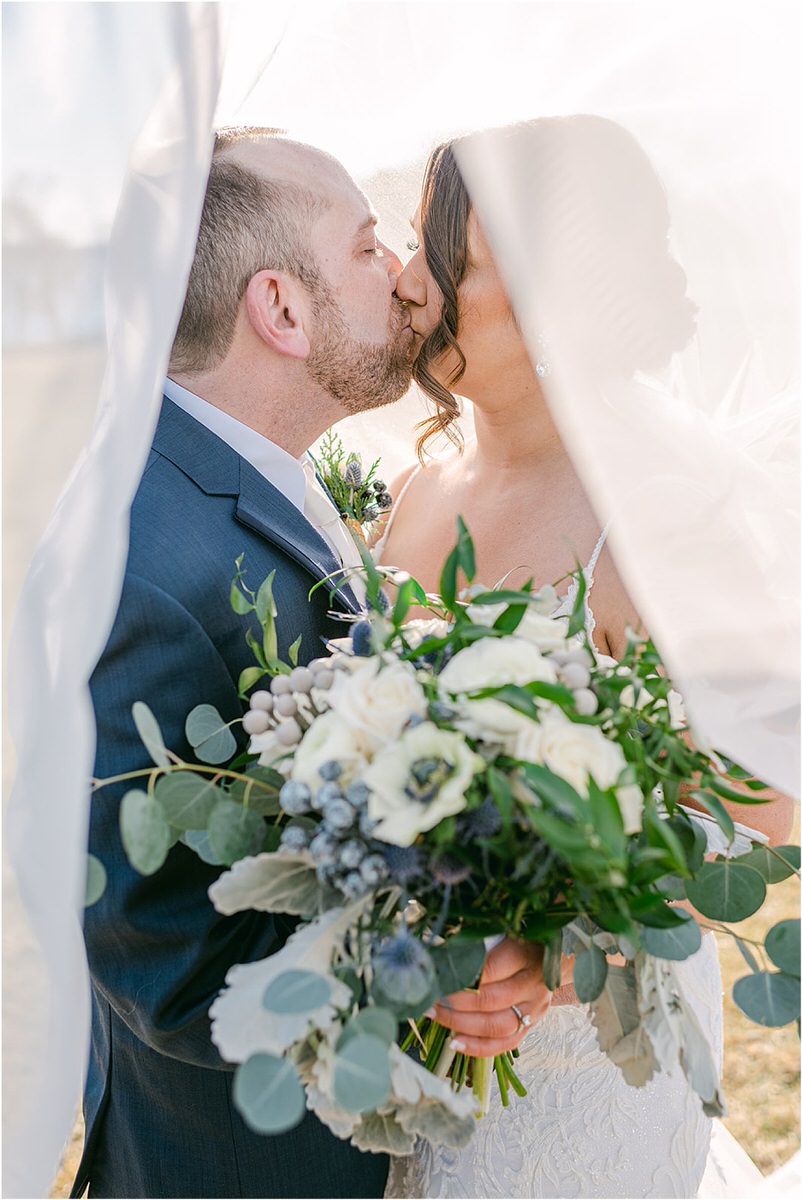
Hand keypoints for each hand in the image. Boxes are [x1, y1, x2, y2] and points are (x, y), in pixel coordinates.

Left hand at [426, 937, 552, 1056]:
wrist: (556, 955)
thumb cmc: (522, 938)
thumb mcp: (504, 930)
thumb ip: (478, 942)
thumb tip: (441, 953)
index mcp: (525, 954)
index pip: (490, 969)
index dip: (462, 977)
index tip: (436, 977)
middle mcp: (532, 984)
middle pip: (491, 1000)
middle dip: (455, 1003)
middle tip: (429, 999)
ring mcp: (534, 1008)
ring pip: (497, 1026)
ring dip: (461, 1024)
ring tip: (435, 1016)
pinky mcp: (531, 1025)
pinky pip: (505, 1043)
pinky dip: (478, 1047)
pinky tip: (455, 1043)